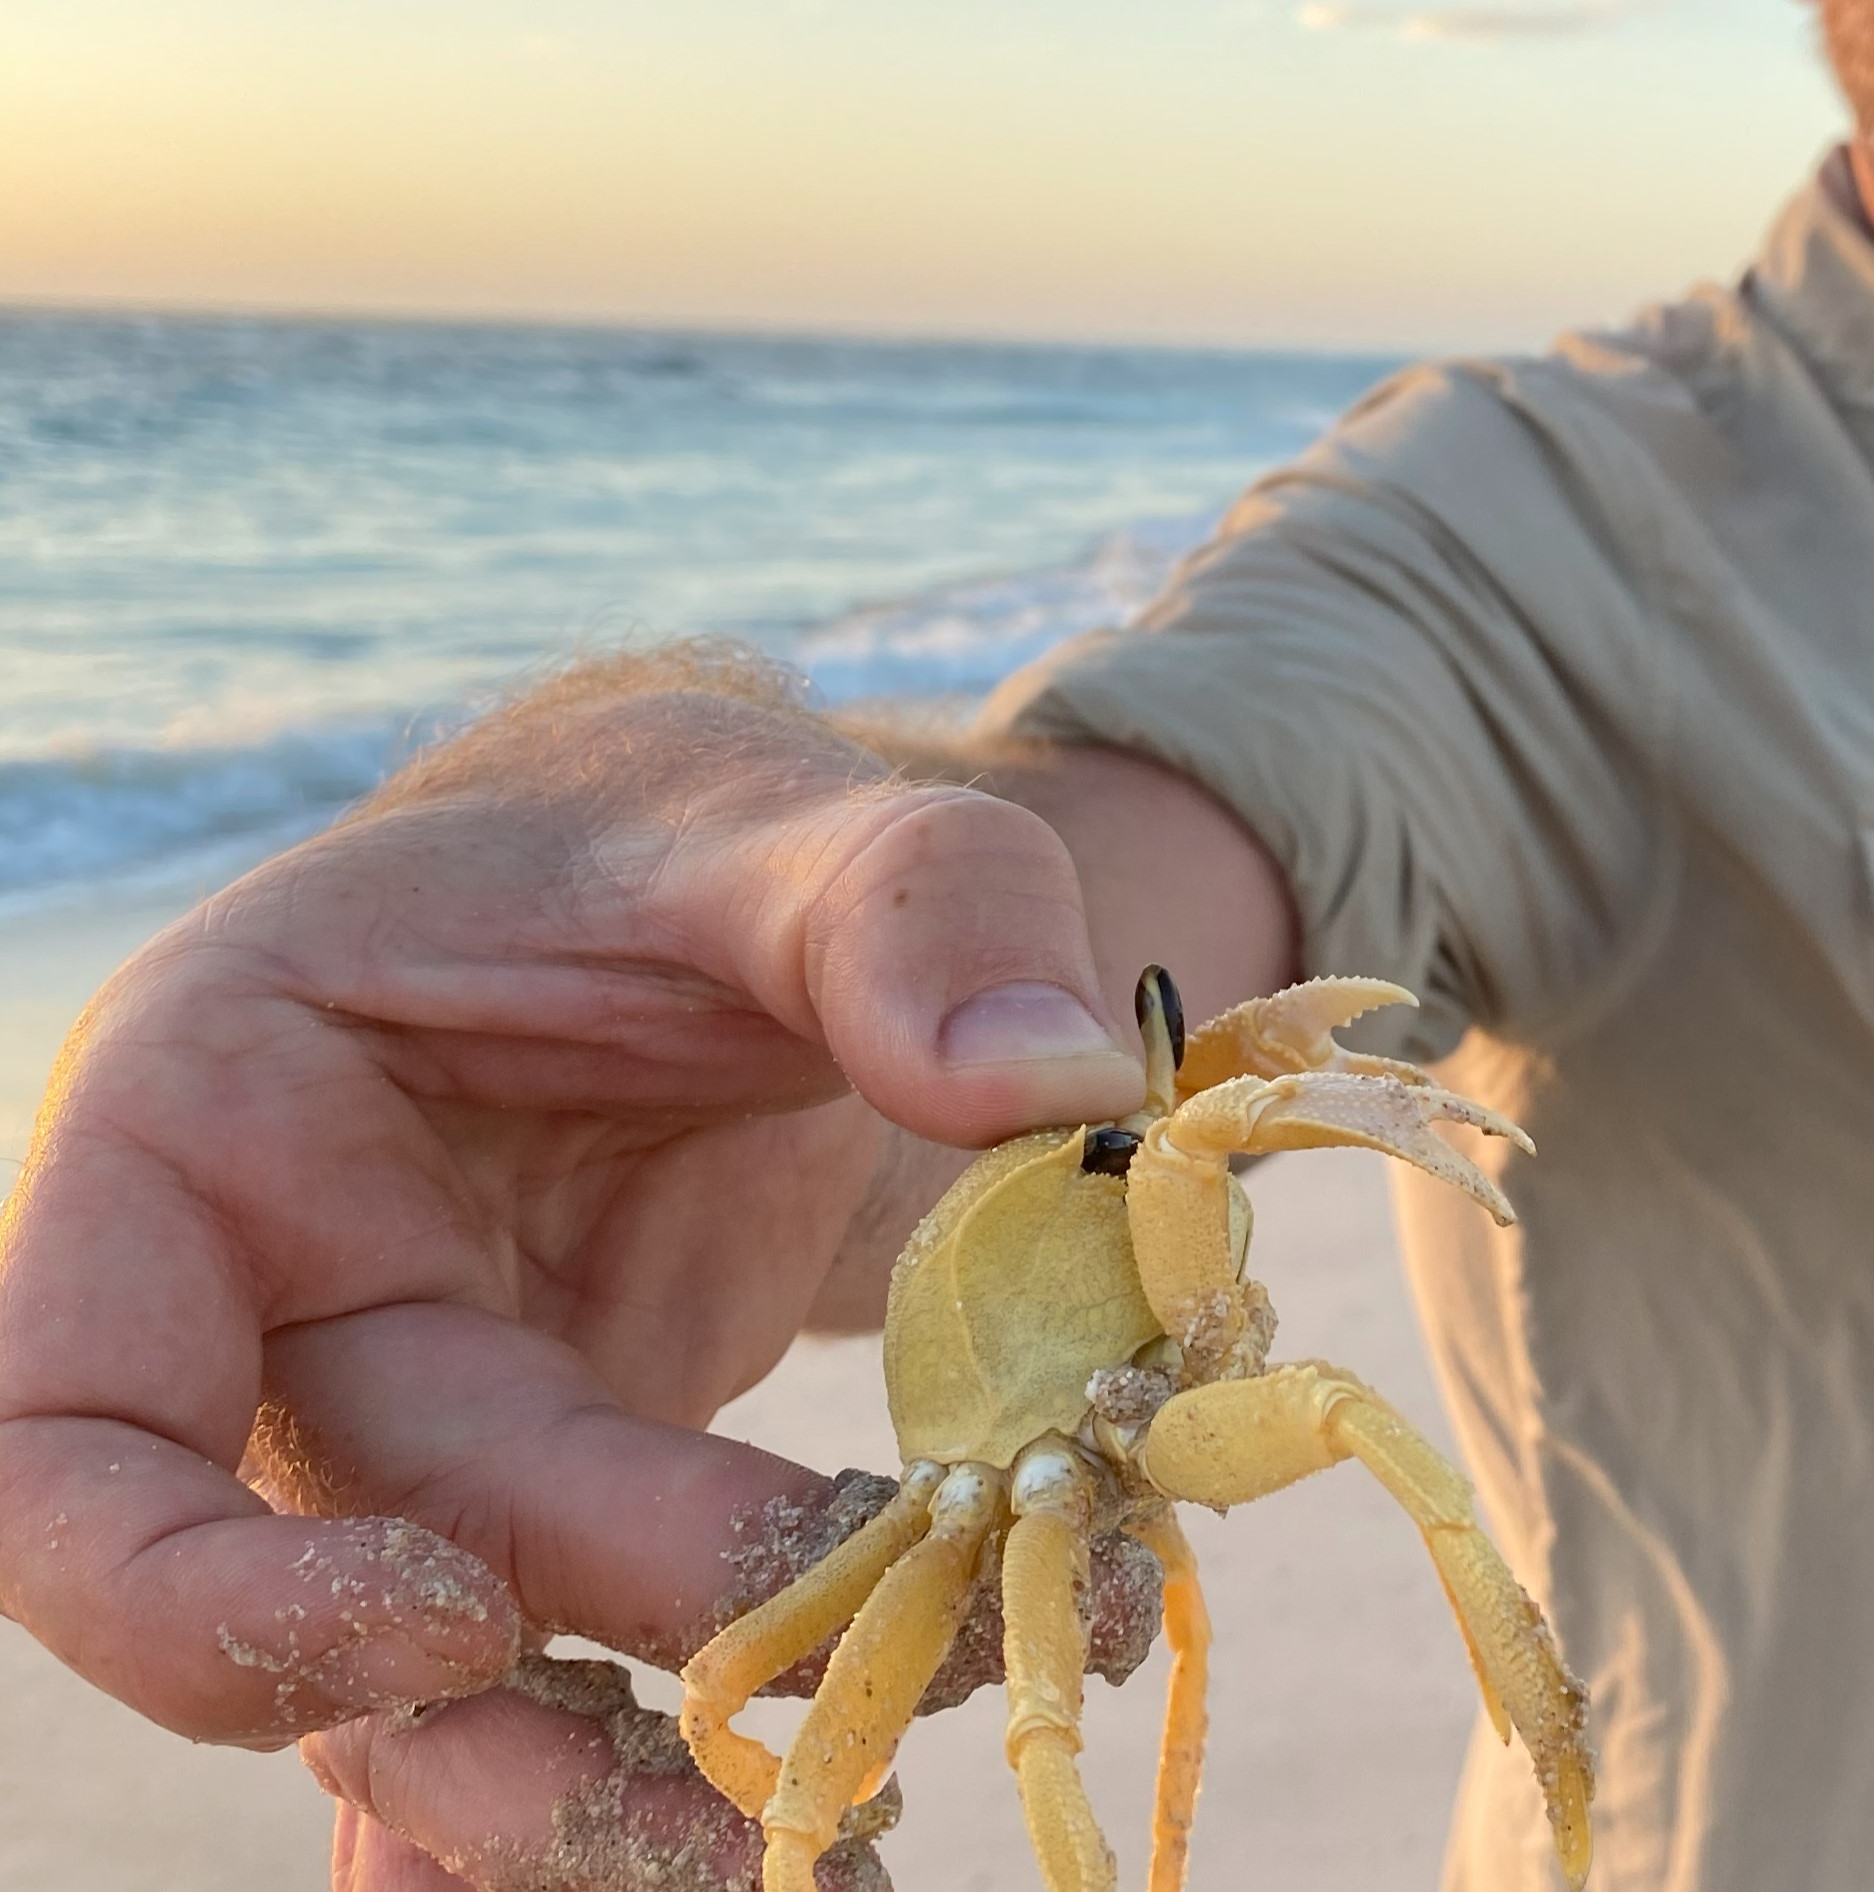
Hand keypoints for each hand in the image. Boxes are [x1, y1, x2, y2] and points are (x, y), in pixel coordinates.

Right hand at [0, 656, 1147, 1882]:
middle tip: (784, 1800)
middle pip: (331, 1579)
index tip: (465, 1619)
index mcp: (211, 1122)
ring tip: (816, 1855)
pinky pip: (547, 1668)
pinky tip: (737, 1875)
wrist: (738, 879)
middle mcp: (271, 1305)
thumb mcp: (794, 814)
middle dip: (541, 1711)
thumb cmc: (694, 826)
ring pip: (432, 1685)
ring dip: (597, 1800)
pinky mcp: (559, 1483)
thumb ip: (909, 904)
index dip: (197, 1582)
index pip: (63, 1423)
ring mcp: (418, 1415)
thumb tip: (1049, 1081)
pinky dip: (618, 1783)